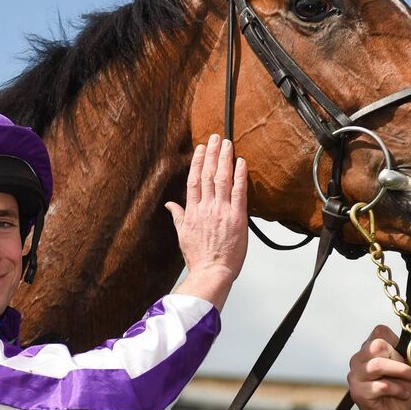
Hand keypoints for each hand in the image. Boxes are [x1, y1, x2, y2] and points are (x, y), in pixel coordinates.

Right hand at [167, 134, 247, 310]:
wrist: (212, 272)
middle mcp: (206, 207)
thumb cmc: (198, 257)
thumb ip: (177, 216)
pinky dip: (240, 175)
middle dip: (212, 154)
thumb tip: (169, 204)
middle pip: (208, 174)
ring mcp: (221, 210)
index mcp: (192, 211)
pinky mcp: (236, 217)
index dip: (198, 161)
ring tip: (227, 143)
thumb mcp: (182, 235)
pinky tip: (242, 162)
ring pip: (222, 178)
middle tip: (216, 137)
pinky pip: (239, 191)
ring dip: (225, 159)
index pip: (194, 180)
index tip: (201, 148)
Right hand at [347, 325, 410, 409]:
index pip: (379, 331)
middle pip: (377, 345)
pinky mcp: (357, 392)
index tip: (406, 355)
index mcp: (369, 350)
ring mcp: (355, 375)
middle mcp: (358, 359)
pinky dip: (397, 390)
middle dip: (399, 359)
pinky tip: (402, 394)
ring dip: (401, 373)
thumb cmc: (401, 391)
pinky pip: (380, 385)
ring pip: (377, 365)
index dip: (396, 341)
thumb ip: (410, 353)